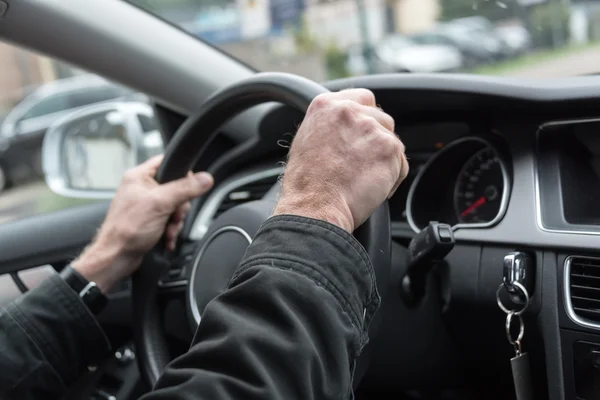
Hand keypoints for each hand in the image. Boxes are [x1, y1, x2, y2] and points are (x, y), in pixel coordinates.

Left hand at [72, 155, 213, 291]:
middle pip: (176, 187)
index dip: (182, 174)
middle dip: (180, 206)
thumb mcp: (160, 204)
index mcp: (139, 176)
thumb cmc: (126, 230)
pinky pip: (170, 219)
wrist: (116, 258)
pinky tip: (167, 237)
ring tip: (168, 229)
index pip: (167, 162)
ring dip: (176, 221)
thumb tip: (205, 179)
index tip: (187, 187)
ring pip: (175, 206)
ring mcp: (146, 204)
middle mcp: (142, 188)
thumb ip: (184, 189)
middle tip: (174, 214)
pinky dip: (171, 229)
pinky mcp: (150, 219)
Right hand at [273, 89, 407, 231]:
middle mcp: (349, 110)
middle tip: (362, 164)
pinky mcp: (389, 148)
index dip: (366, 117)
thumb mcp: (307, 142)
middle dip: (377, 141)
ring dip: (384, 160)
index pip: (362, 98)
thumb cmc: (306, 185)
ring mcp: (371, 128)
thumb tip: (345, 130)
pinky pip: (400, 163)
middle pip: (381, 118)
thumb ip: (330, 126)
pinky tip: (372, 189)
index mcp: (326, 105)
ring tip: (363, 180)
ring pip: (392, 141)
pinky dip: (392, 179)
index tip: (363, 134)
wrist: (314, 206)